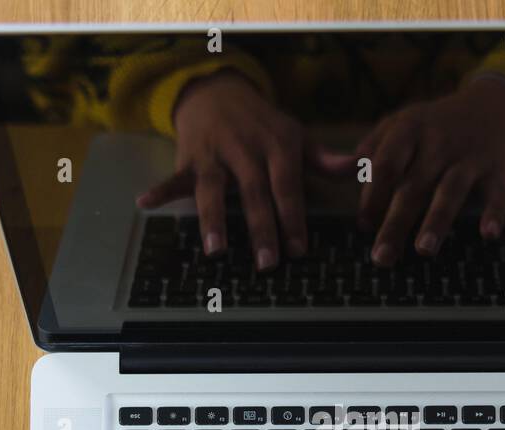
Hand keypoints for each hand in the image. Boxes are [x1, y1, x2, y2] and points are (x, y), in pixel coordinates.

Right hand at [137, 72, 339, 268]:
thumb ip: (325, 160)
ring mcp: (215, 154)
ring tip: (216, 249)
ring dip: (213, 219)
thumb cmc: (263, 124)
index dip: (292, 218)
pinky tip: (145, 203)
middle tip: (267, 263)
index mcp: (277, 146)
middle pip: (254, 193)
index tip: (298, 250)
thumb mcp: (296, 136)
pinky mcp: (189, 157)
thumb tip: (359, 170)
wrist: (218, 90)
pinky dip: (160, 189)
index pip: (287, 187)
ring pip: (213, 189)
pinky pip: (174, 176)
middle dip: (260, 228)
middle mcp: (246, 149)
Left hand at [344, 77, 504, 264]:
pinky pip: (496, 195)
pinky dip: (494, 214)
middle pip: (412, 187)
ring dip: (436, 222)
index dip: (372, 196)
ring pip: (450, 192)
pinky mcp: (498, 171)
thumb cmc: (439, 123)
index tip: (363, 224)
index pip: (385, 165)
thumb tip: (341, 170)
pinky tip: (489, 234)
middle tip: (382, 257)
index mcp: (410, 129)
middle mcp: (439, 142)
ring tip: (423, 250)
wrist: (497, 105)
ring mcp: (469, 157)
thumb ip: (373, 146)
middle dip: (395, 224)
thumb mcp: (404, 122)